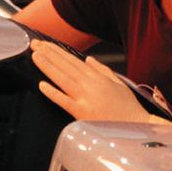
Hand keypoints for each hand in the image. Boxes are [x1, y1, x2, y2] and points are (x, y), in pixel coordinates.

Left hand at [30, 40, 154, 122]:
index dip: (57, 51)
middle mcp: (90, 85)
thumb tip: (88, 59)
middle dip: (48, 53)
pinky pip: (64, 101)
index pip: (73, 60)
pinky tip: (42, 84)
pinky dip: (52, 92)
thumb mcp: (118, 83)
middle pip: (65, 66)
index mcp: (97, 77)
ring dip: (47, 66)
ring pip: (62, 78)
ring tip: (35, 56)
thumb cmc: (128, 108)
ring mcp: (85, 98)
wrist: (137, 127)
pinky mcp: (82, 113)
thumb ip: (102, 70)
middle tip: (34, 44)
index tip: (45, 44)